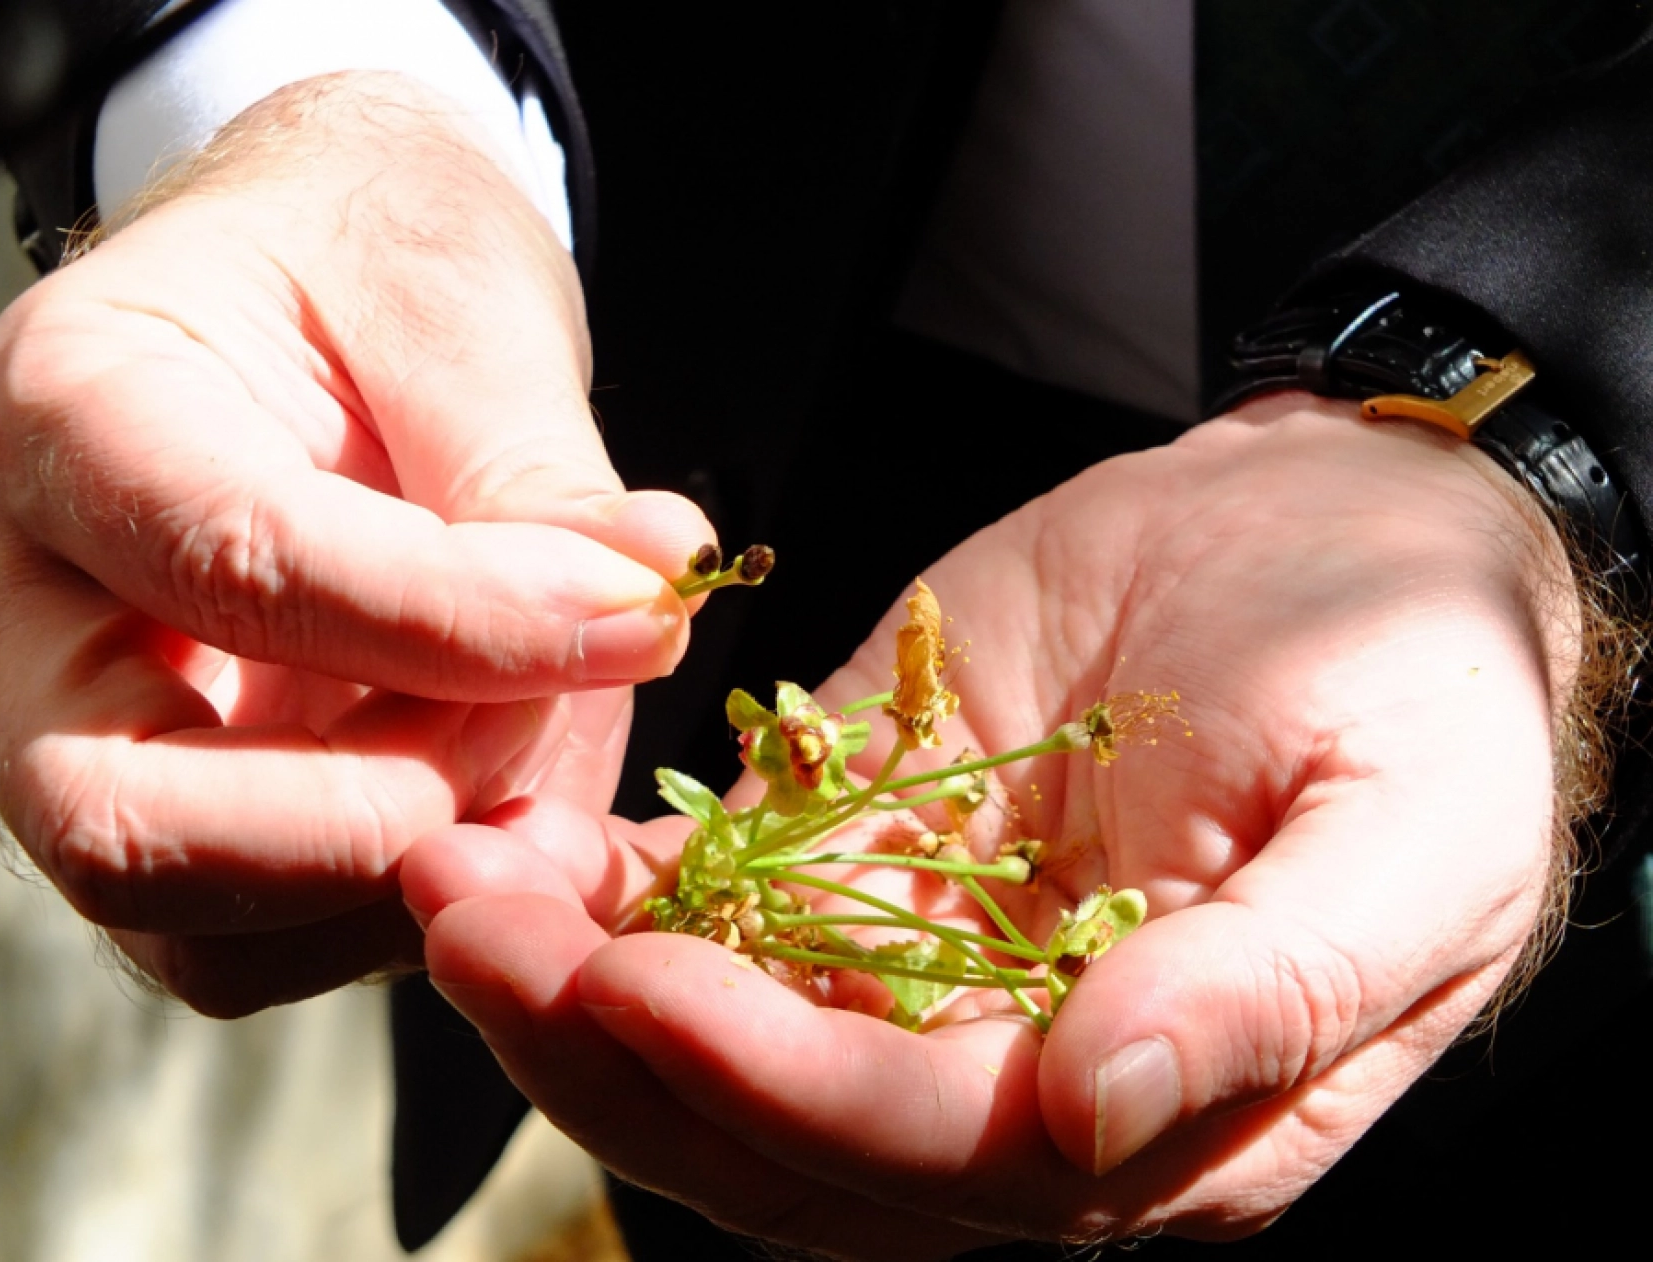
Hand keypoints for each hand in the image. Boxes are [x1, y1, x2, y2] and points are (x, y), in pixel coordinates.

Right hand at [0, 72, 711, 1015]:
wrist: (333, 299)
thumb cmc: (372, 265)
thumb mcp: (458, 309)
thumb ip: (535, 476)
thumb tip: (656, 594)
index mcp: (69, 416)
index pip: (236, 566)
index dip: (457, 623)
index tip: (639, 616)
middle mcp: (37, 611)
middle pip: (130, 829)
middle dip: (388, 813)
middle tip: (546, 714)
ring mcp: (100, 738)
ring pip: (208, 932)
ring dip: (420, 872)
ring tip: (539, 731)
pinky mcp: (196, 818)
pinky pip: (288, 943)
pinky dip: (430, 899)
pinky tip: (524, 789)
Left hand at [407, 395, 1581, 1255]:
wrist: (1345, 525)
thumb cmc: (1418, 675)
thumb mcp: (1413, 826)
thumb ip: (1276, 992)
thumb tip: (1105, 1119)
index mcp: (1171, 1109)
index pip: (943, 1157)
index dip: (788, 1088)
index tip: (642, 991)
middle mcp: (1025, 1076)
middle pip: (787, 1132)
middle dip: (617, 1052)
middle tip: (467, 931)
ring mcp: (932, 967)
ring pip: (719, 1037)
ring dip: (573, 983)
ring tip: (453, 880)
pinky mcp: (866, 849)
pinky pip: (716, 902)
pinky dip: (605, 889)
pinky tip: (515, 840)